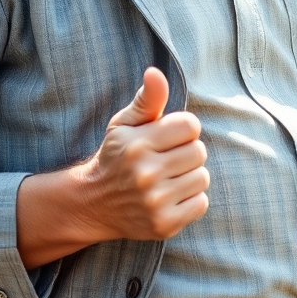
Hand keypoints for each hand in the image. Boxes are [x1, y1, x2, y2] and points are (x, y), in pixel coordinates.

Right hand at [85, 66, 209, 241]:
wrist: (94, 204)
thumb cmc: (117, 156)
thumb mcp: (125, 123)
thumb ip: (147, 98)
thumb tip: (155, 72)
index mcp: (137, 144)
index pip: (190, 126)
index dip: (183, 129)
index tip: (168, 137)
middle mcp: (145, 174)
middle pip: (199, 151)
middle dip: (187, 151)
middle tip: (167, 158)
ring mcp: (154, 202)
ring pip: (202, 177)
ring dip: (190, 175)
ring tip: (168, 177)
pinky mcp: (163, 225)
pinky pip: (200, 202)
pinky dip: (191, 198)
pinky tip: (170, 196)